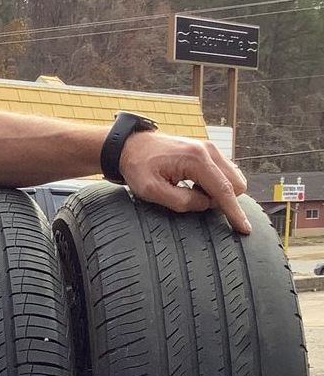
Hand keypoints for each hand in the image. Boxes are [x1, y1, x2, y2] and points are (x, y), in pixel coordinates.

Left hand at [119, 131, 250, 233]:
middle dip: (222, 200)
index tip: (244, 230)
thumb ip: (182, 201)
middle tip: (193, 200)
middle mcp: (208, 150)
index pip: (224, 191)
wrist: (129, 146)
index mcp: (196, 159)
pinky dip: (215, 183)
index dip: (235, 213)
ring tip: (191, 190)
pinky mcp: (207, 150)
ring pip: (233, 178)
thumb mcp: (151, 191)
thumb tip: (205, 204)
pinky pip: (224, 172)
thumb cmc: (137, 166)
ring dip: (218, 191)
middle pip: (236, 184)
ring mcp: (209, 148)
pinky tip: (195, 184)